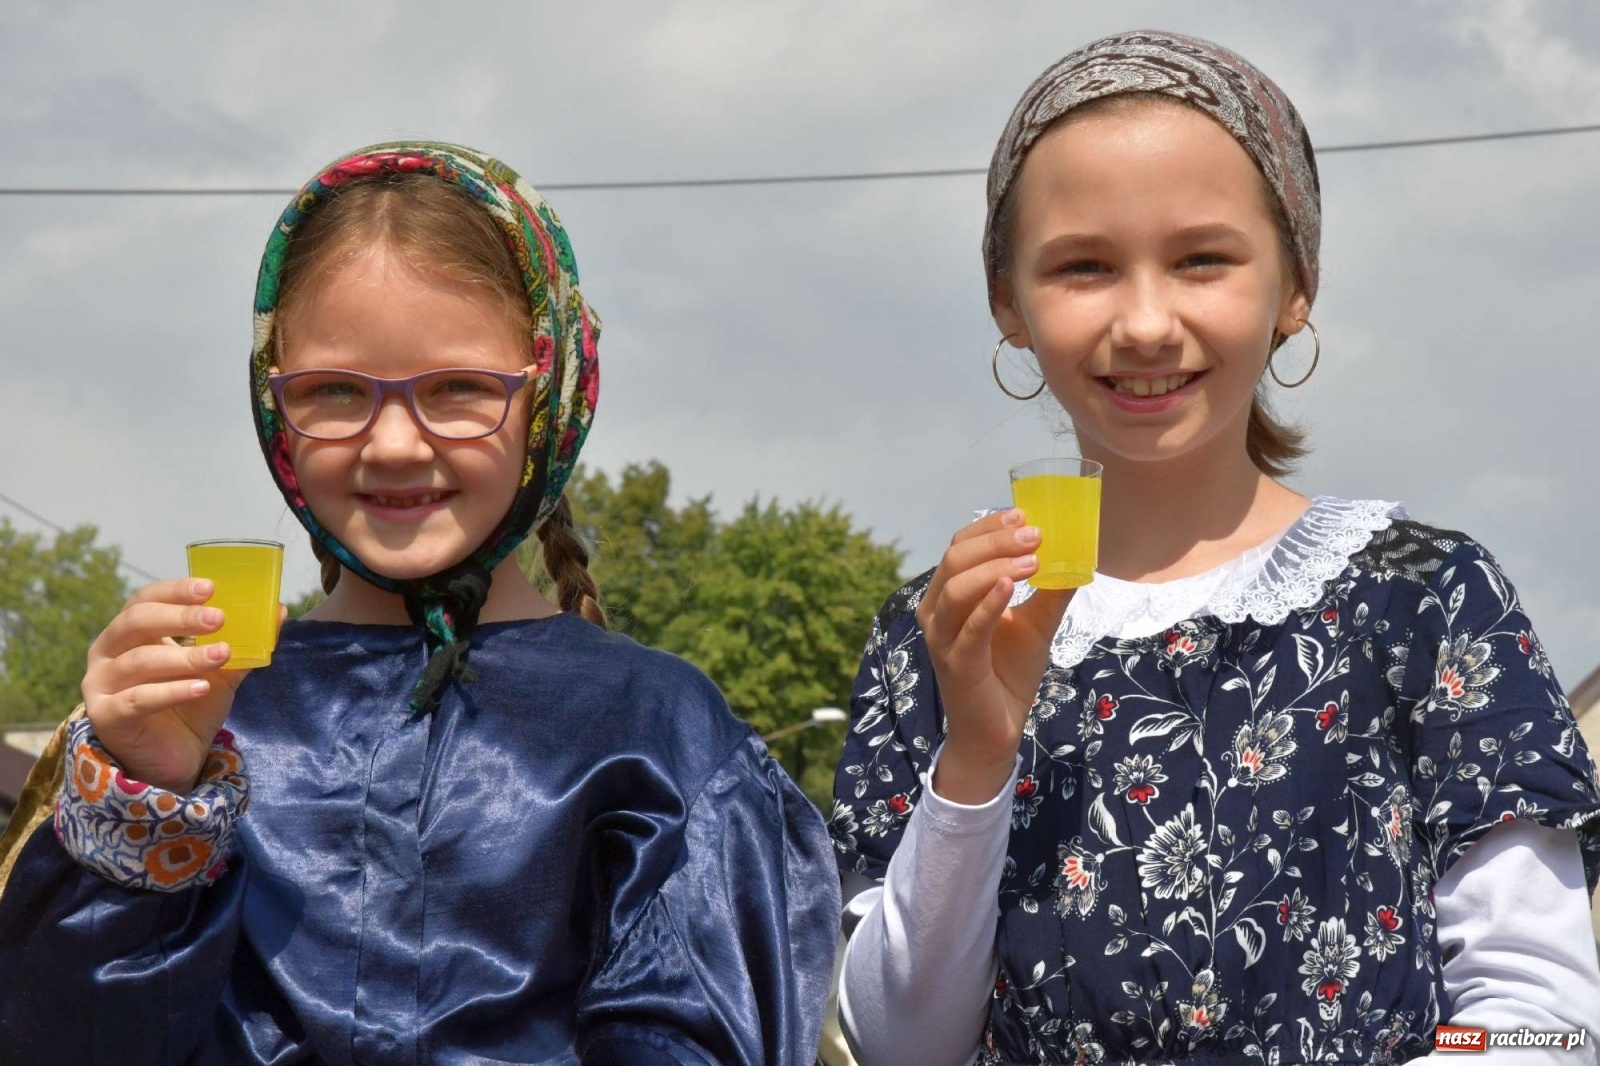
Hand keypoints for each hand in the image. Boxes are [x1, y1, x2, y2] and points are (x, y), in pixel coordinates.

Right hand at [82, 578, 284, 793]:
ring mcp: (101, 684)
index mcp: (130, 633)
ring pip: (139, 660)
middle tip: (218, 618)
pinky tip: (202, 687)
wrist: (177, 757)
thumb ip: (242, 644)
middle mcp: (107, 653)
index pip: (146, 600)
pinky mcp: (106, 716)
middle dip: (180, 617)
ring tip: (221, 654)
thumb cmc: (191, 705)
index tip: (211, 589)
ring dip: (185, 657)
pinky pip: (138, 699)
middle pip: (137, 622)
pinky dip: (172, 691)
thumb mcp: (220, 671)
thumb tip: (278, 611)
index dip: (175, 591)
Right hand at [916, 509, 1073, 803]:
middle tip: (1035, 534)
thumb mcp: (1036, 625)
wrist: (995, 731)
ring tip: (1033, 559)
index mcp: (949, 596)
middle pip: (955, 559)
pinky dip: (989, 602)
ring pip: (956, 587)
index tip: (1025, 515)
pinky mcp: (956, 664)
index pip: (960, 547)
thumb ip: (1051, 592)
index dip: (989, 527)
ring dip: (995, 566)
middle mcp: (936, 612)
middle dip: (995, 541)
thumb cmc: (1008, 675)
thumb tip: (1078, 556)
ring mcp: (942, 638)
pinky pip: (970, 627)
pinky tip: (1011, 585)